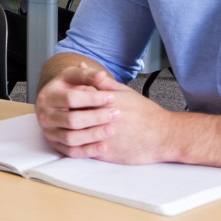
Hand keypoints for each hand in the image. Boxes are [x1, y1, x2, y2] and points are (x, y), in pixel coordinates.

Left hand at [35, 63, 171, 162]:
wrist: (163, 136)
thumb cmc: (145, 113)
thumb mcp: (124, 93)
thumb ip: (101, 82)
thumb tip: (82, 68)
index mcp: (105, 102)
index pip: (76, 98)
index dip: (67, 99)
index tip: (61, 99)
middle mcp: (102, 119)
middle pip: (72, 116)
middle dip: (63, 115)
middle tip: (57, 114)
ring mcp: (102, 137)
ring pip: (74, 134)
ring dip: (67, 131)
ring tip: (64, 128)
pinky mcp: (105, 153)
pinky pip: (83, 150)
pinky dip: (76, 146)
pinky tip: (74, 141)